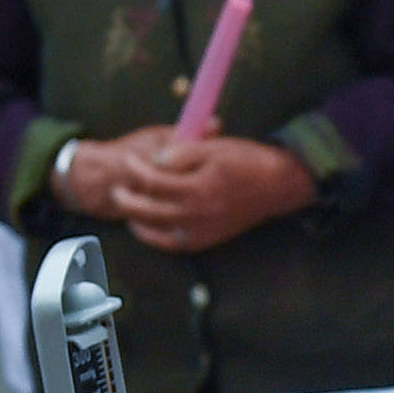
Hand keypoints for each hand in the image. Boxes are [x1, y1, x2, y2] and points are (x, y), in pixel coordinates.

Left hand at [88, 128, 319, 255]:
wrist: (277, 186)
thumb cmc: (246, 161)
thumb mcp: (214, 147)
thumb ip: (181, 154)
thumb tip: (154, 162)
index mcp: (198, 188)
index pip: (154, 181)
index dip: (136, 169)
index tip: (130, 160)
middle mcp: (197, 215)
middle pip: (148, 211)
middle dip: (127, 199)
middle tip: (116, 190)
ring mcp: (202, 231)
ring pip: (158, 232)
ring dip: (137, 221)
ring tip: (126, 209)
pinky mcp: (208, 240)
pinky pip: (174, 245)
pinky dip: (156, 238)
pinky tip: (147, 227)